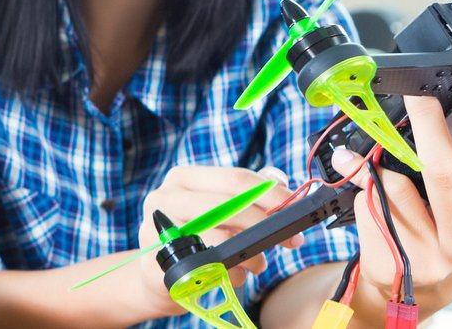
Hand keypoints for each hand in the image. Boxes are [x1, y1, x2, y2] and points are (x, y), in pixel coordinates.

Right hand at [131, 164, 303, 311]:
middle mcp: (165, 198)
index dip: (271, 193)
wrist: (155, 273)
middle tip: (292, 240)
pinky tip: (236, 274)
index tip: (296, 207)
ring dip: (252, 255)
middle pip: (230, 207)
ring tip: (259, 263)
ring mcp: (158, 230)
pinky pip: (209, 268)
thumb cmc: (193, 235)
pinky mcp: (158, 262)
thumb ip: (245, 191)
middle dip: (267, 225)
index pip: (236, 179)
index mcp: (183, 178)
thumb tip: (280, 181)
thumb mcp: (214, 206)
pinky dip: (232, 273)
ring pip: (221, 239)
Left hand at [331, 82, 451, 311]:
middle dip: (429, 125)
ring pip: (395, 183)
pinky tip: (357, 173)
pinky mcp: (392, 255)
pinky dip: (361, 178)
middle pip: (443, 173)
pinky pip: (370, 199)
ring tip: (378, 152)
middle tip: (419, 92)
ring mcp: (429, 251)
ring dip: (381, 158)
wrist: (422, 290)